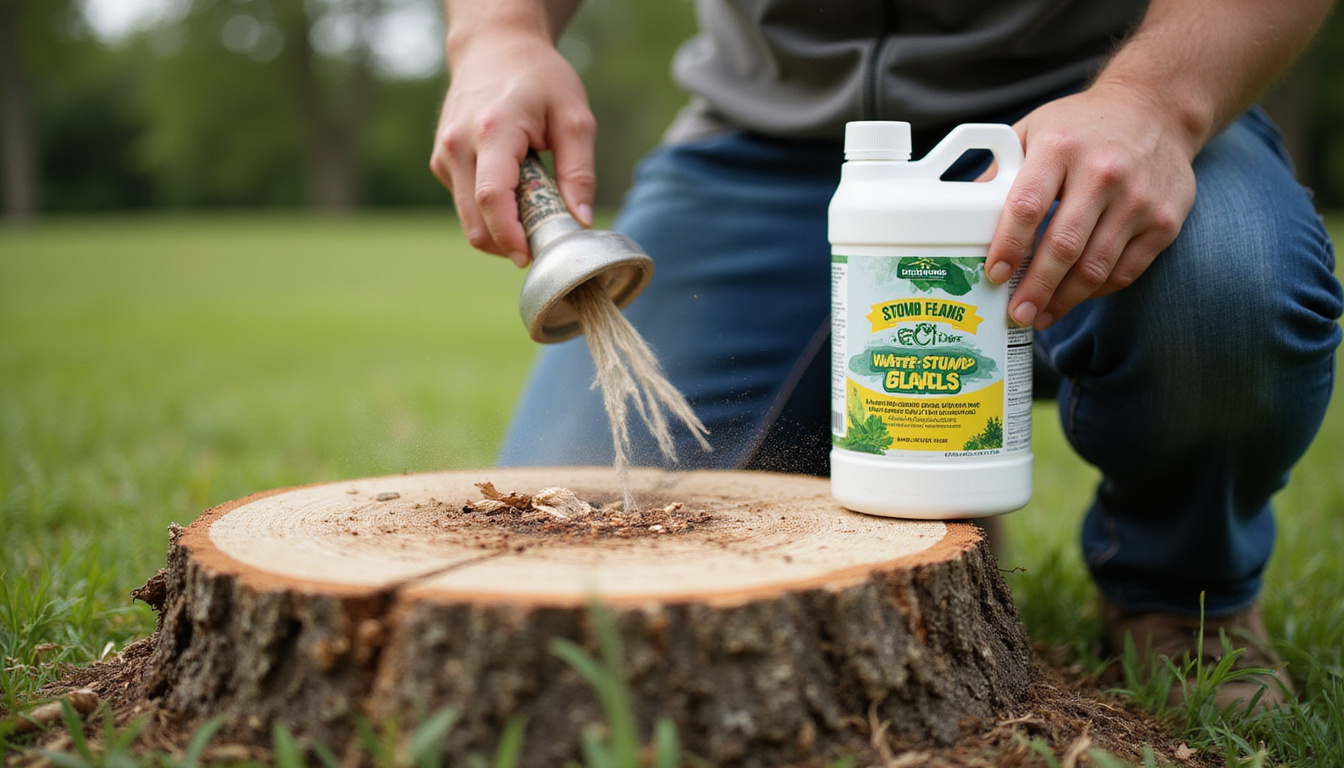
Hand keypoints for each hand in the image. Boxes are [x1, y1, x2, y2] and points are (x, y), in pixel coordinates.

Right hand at [430, 30, 595, 266]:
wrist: (494, 46)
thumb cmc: (539, 78)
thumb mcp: (575, 117)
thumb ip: (579, 171)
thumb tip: (580, 220)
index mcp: (493, 131)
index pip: (493, 198)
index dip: (510, 236)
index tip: (531, 258)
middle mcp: (458, 145)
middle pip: (475, 221)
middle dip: (509, 244)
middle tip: (544, 241)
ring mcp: (444, 155)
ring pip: (468, 219)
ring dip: (500, 230)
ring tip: (534, 208)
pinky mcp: (442, 162)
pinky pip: (466, 205)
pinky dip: (490, 213)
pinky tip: (515, 191)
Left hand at [985, 82, 1197, 329]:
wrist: (1155, 111)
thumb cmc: (1081, 127)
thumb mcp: (1034, 131)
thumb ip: (1001, 173)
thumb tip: (961, 217)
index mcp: (1060, 148)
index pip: (1027, 205)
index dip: (1008, 246)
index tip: (995, 275)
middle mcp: (1103, 172)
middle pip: (1064, 245)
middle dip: (1036, 288)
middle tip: (1017, 313)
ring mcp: (1138, 199)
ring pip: (1096, 266)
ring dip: (1064, 300)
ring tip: (1041, 316)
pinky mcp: (1165, 220)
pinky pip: (1126, 270)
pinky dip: (1098, 291)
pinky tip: (1075, 297)